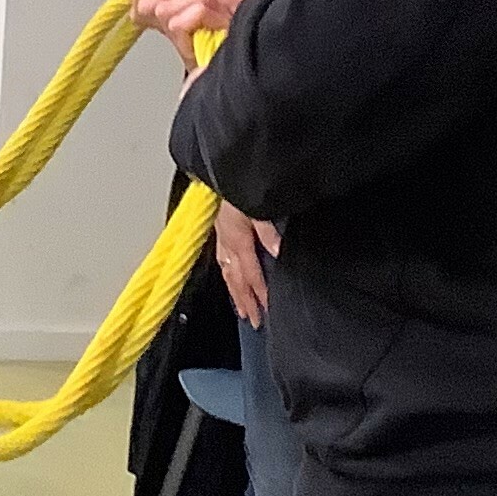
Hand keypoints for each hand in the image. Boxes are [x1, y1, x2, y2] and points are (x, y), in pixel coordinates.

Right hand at [132, 0, 278, 62]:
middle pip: (148, 5)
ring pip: (161, 14)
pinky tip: (209, 18)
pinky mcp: (195, 58)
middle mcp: (189, 27)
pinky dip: (189, 16)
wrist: (282, 14)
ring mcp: (192, 43)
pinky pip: (173, 27)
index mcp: (193, 8)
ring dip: (186, 1)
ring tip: (211, 7)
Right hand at [213, 200, 279, 327]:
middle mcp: (227, 244)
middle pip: (238, 281)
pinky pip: (223, 262)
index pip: (251, 275)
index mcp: (238, 240)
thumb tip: (277, 252)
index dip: (260, 293)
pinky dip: (227, 277)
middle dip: (246, 302)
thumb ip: (267, 231)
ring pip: (228, 274)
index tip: (267, 310)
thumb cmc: (236, 188)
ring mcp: (221, 240)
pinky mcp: (218, 233)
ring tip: (242, 310)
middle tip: (254, 322)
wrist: (220, 173)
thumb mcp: (256, 206)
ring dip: (236, 294)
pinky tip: (230, 281)